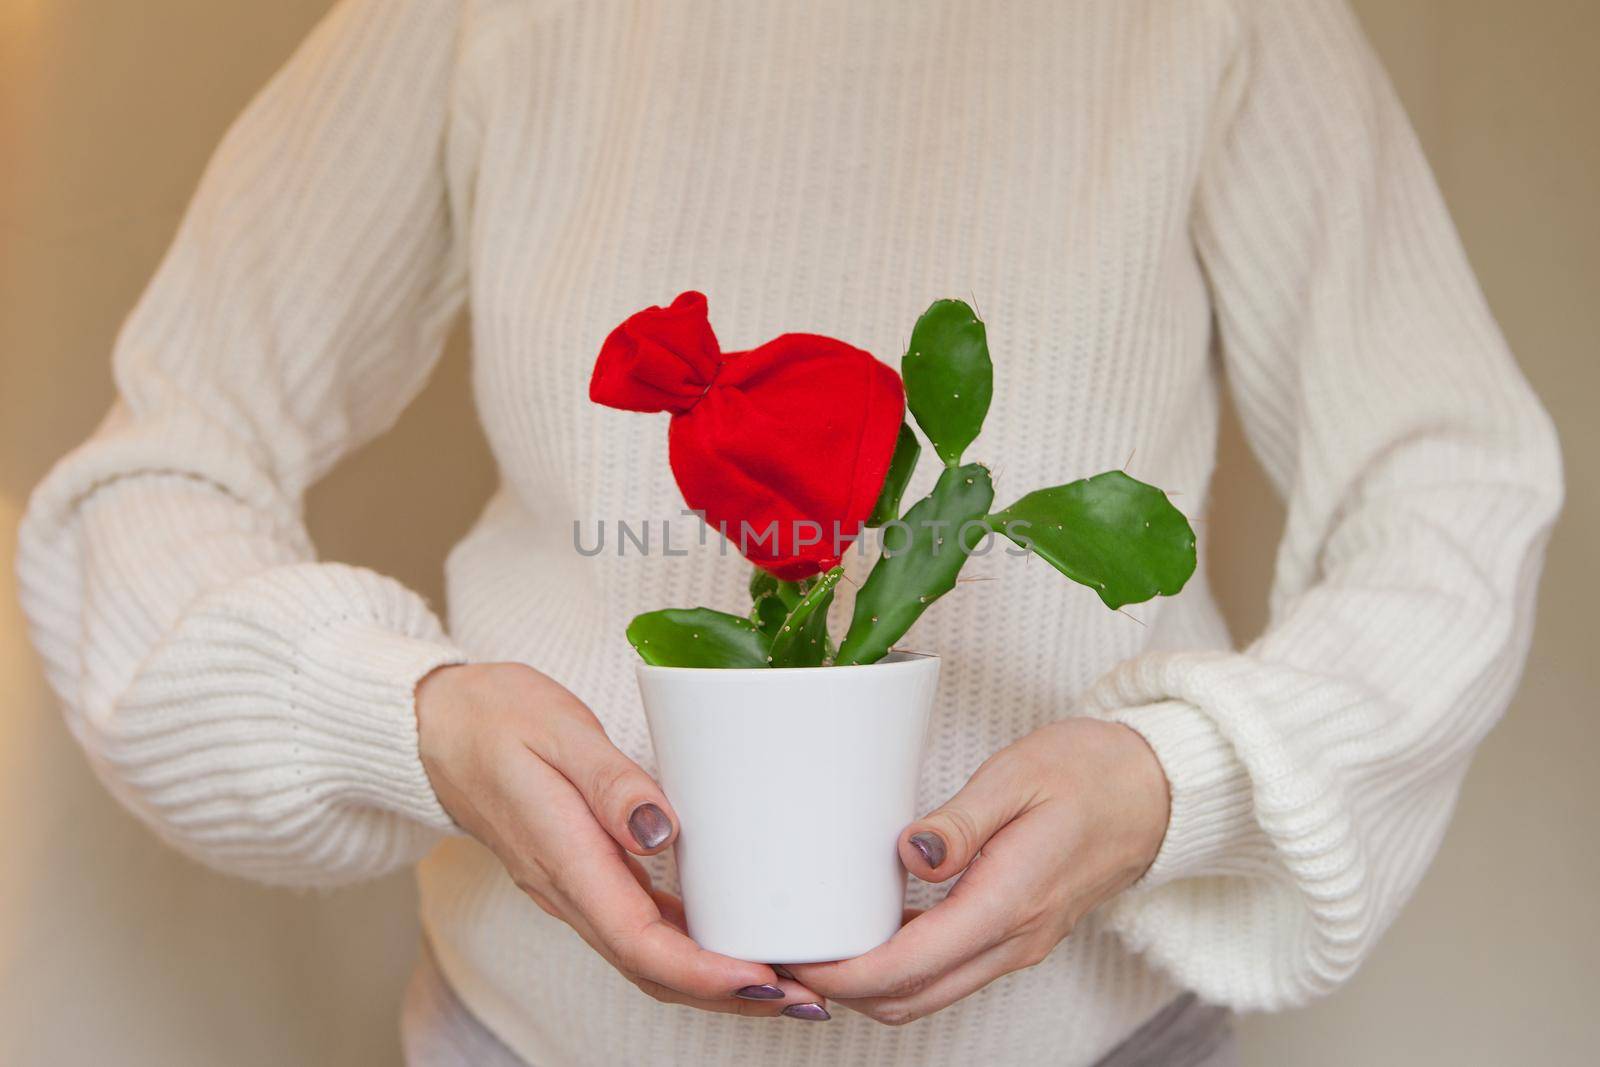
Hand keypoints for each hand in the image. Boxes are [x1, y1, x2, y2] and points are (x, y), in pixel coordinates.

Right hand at [416, 662, 828, 1018]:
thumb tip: (660, 830)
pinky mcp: (584, 878)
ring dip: (714, 982)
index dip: (705, 973)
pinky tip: (731, 943)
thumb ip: (609, 781)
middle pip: (651, 969)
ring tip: (785, 983)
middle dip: (727, 994)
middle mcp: (567, 890)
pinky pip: (639, 931)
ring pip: (647, 959)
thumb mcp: (557, 729)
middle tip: (803, 999)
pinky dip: (691, 950)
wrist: (436, 726)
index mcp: (563, 858)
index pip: (638, 941)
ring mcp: (573, 889)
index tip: (765, 980)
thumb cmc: (496, 717)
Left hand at [791, 717, 1168, 1025]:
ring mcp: (1018, 944)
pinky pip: (949, 971)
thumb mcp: (1019, 775)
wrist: (1155, 790)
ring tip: (820, 942)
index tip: (796, 955)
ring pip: (929, 993)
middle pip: (911, 999)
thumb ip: (962, 821)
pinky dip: (901, 968)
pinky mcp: (1016, 935)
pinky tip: (871, 929)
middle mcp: (1014, 940)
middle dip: (844, 989)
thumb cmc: (1089, 771)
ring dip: (871, 985)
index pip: (909, 968)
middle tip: (790, 951)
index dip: (843, 973)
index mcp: (1009, 903)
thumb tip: (910, 853)